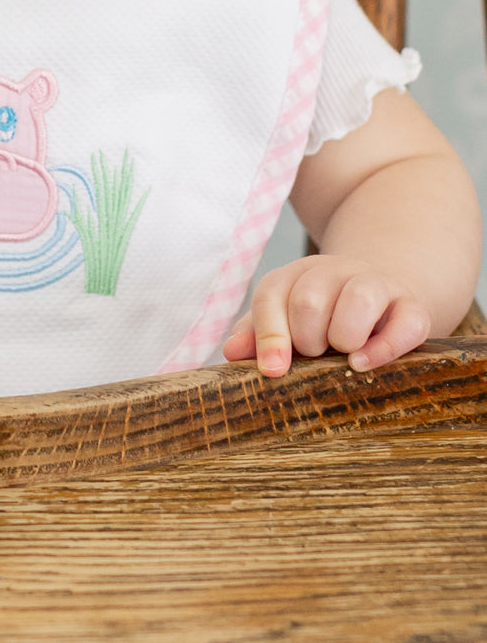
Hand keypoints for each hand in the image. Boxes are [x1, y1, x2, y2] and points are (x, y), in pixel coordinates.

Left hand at [221, 255, 430, 377]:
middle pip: (309, 300)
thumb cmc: (324, 317)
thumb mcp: (286, 319)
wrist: (382, 295)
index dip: (269, 335)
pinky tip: (364, 363)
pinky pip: (405, 323)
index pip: (272, 295)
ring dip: (343, 338)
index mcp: (296, 276)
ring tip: (342, 357)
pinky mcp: (412, 307)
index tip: (273, 370)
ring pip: (358, 300)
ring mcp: (376, 285)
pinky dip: (384, 349)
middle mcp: (334, 272)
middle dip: (307, 339)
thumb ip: (258, 333)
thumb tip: (232, 351)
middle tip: (315, 355)